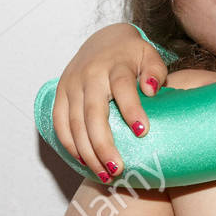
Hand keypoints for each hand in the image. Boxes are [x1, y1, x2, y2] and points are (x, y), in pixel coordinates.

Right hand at [52, 23, 170, 181]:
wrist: (103, 40)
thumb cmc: (132, 55)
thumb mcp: (150, 56)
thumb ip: (155, 72)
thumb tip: (151, 90)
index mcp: (115, 65)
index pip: (122, 87)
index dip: (131, 109)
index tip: (142, 132)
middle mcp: (90, 75)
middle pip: (93, 114)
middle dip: (104, 145)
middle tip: (118, 170)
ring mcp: (71, 85)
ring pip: (75, 124)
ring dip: (87, 153)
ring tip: (105, 175)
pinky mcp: (60, 93)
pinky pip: (59, 123)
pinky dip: (69, 145)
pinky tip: (84, 162)